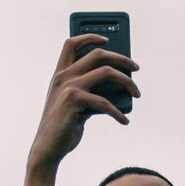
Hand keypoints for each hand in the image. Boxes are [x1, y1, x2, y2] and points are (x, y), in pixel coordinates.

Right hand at [22, 35, 141, 185]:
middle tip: (135, 68)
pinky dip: (118, 112)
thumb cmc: (64, 128)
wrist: (48, 148)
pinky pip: (105, 102)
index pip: (72, 44)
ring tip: (136, 93)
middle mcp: (63, 76)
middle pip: (97, 54)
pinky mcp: (75, 100)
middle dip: (121, 58)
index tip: (108, 39)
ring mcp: (68, 86)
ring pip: (106, 72)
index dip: (90, 37)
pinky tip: (125, 120)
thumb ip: (91, 92)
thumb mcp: (77, 106)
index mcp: (60, 74)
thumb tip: (118, 88)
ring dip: (127, 82)